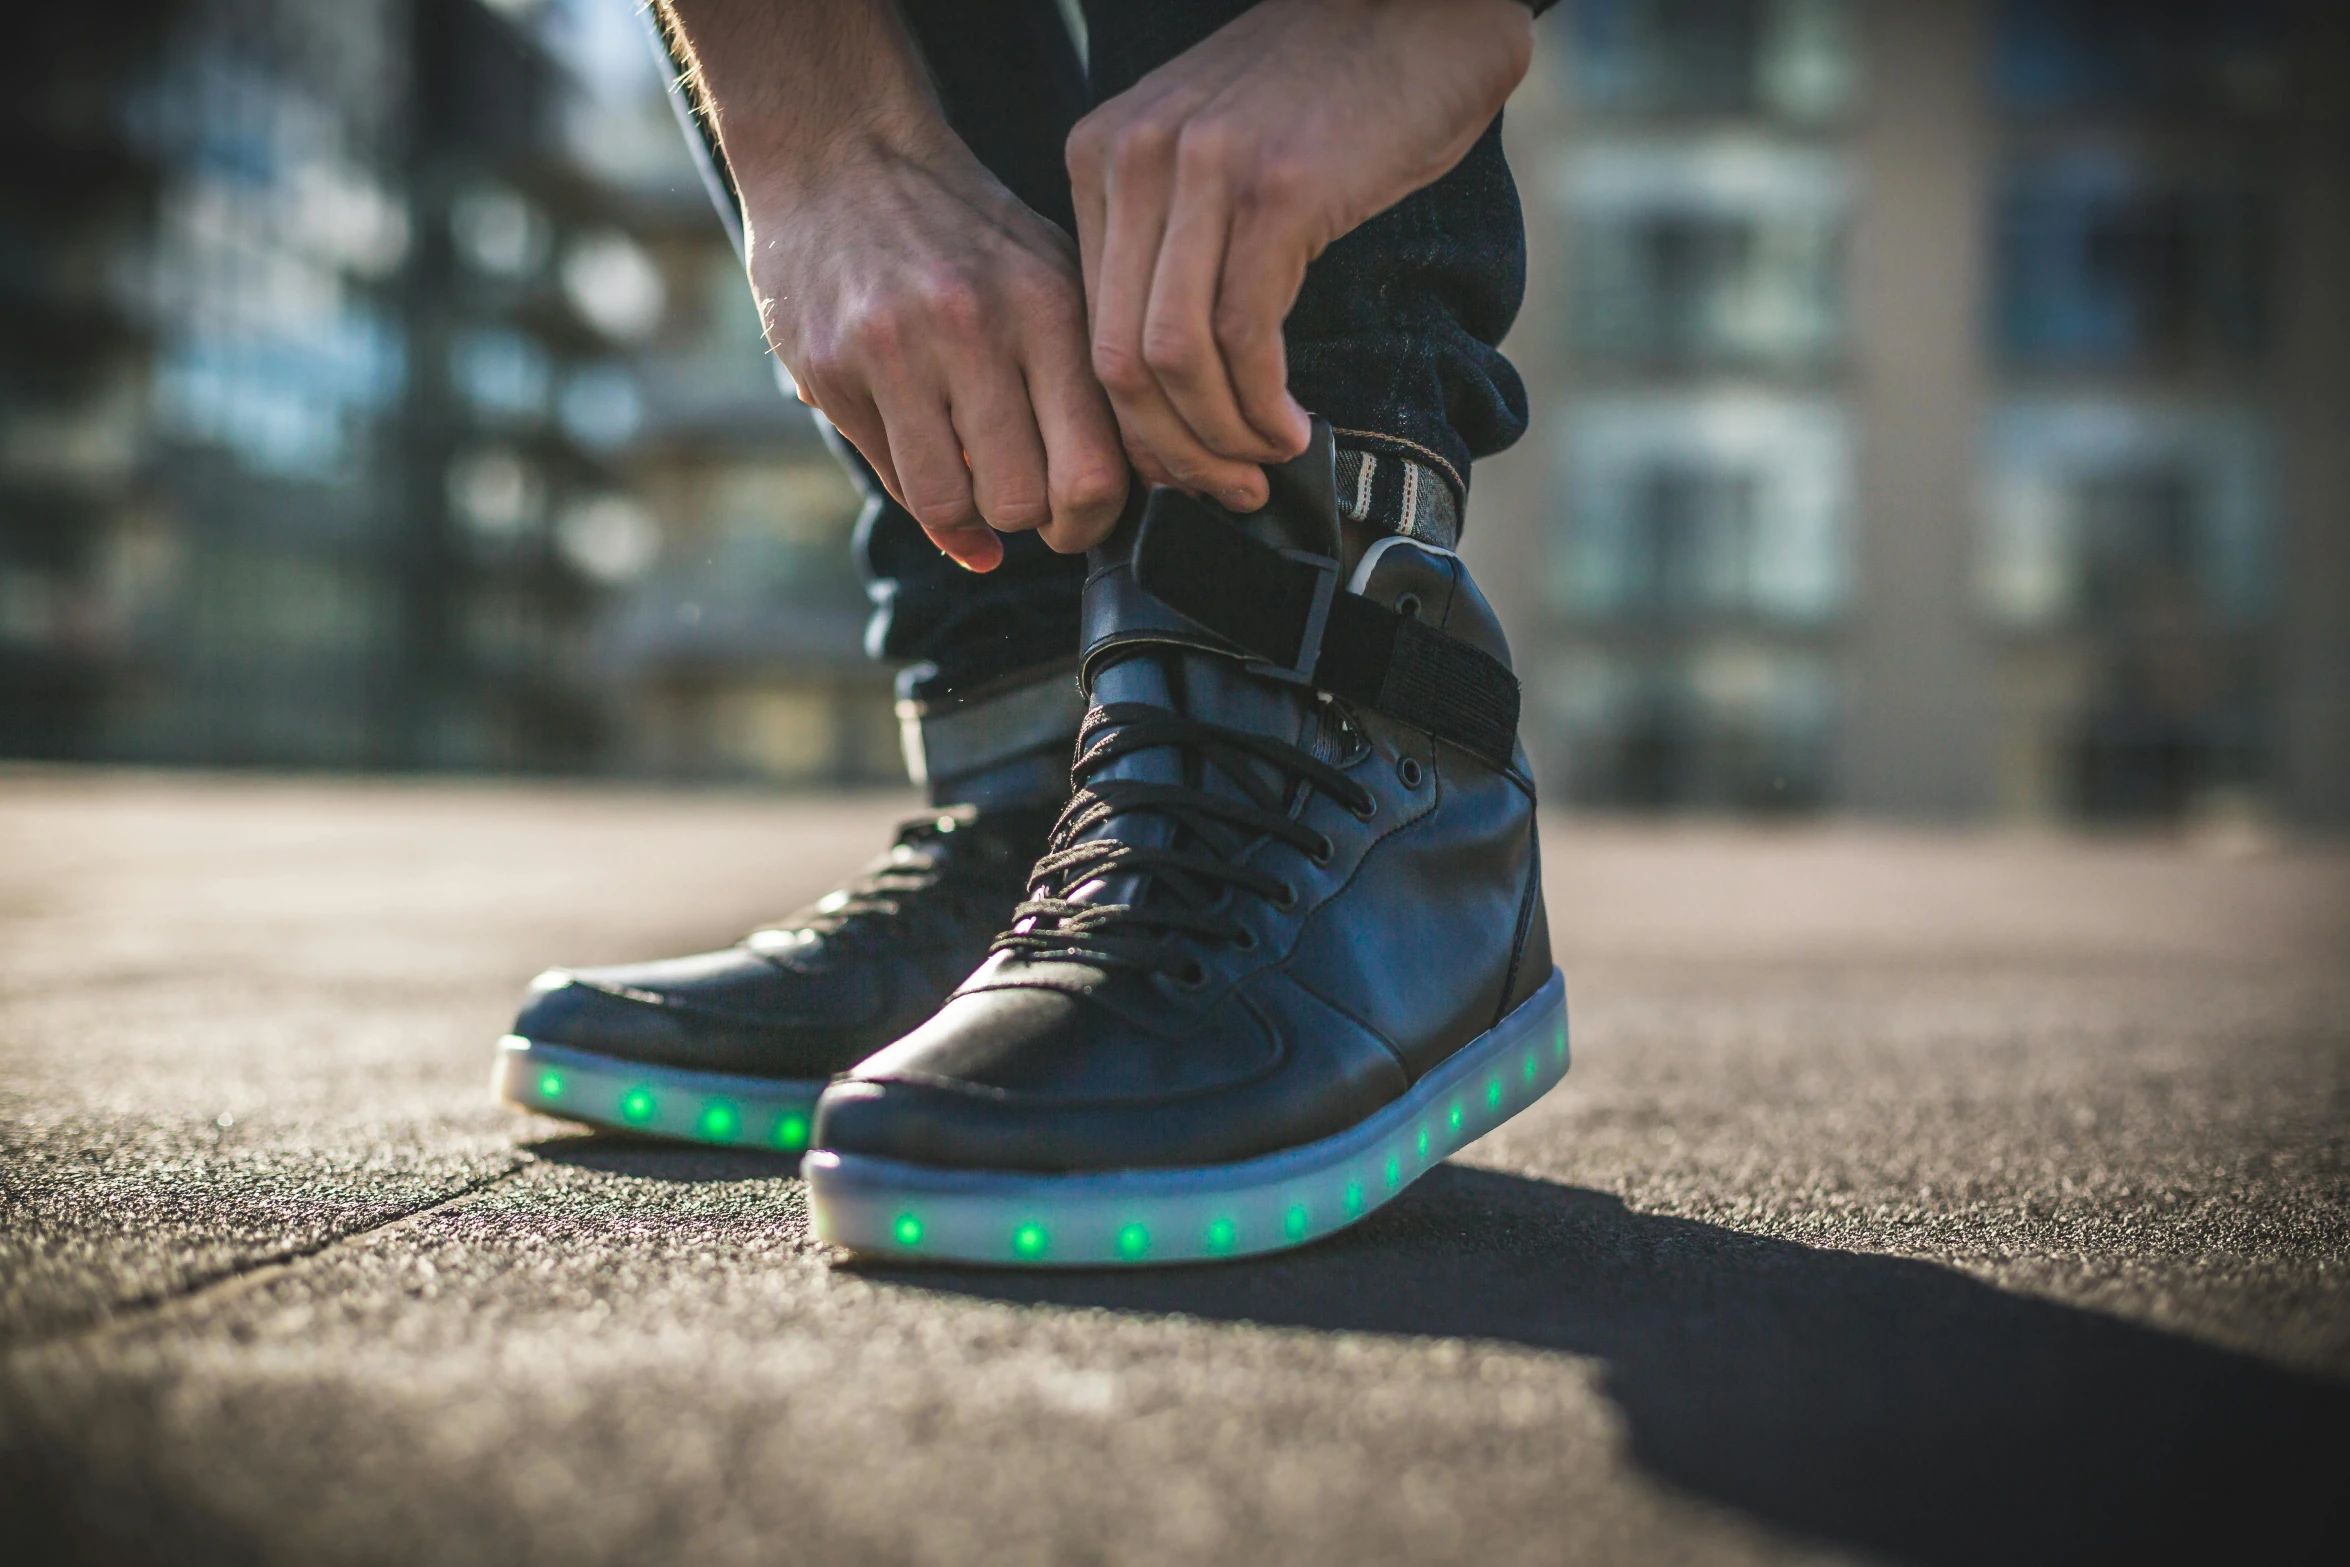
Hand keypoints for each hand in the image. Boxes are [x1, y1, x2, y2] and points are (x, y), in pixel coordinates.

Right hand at [746, 133, 1129, 569]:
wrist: (841, 150)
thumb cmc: (963, 231)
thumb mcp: (1041, 281)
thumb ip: (1072, 395)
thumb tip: (1063, 523)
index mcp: (1047, 304)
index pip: (1094, 472)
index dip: (1091, 520)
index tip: (1077, 514)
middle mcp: (974, 325)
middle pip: (1023, 502)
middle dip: (1028, 517)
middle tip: (1021, 490)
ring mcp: (894, 347)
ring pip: (952, 503)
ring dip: (967, 507)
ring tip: (969, 464)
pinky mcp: (829, 367)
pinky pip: (893, 477)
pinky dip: (917, 480)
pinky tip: (922, 435)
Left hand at [1065, 0, 1532, 512]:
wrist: (1419, 6)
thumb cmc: (1332, 93)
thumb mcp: (1217, 157)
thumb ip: (1179, 246)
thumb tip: (1175, 385)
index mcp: (1102, 158)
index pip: (1089, 327)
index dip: (1135, 422)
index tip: (1185, 466)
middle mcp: (1131, 160)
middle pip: (1116, 359)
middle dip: (1171, 452)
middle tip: (1226, 491)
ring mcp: (1199, 171)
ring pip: (1171, 361)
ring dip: (1220, 440)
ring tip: (1264, 466)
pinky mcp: (1273, 190)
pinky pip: (1242, 336)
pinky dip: (1263, 405)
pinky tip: (1293, 426)